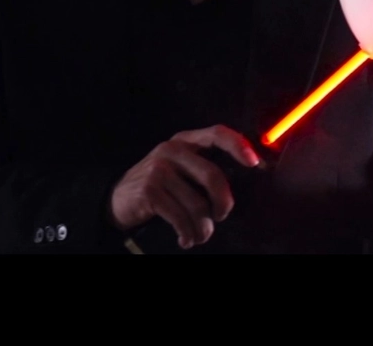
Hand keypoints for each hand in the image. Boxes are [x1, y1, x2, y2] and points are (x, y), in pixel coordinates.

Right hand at [108, 124, 260, 249]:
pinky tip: (186, 239)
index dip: (238, 145)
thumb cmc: (161, 182)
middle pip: (212, 176)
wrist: (118, 197)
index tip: (254, 163)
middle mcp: (172, 150)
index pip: (217, 134)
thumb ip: (205, 166)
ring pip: (197, 203)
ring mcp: (159, 170)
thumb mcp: (181, 165)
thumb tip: (248, 173)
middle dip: (223, 202)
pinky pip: (180, 217)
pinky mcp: (149, 192)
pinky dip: (187, 233)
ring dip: (203, 227)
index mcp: (186, 140)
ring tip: (202, 234)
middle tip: (222, 215)